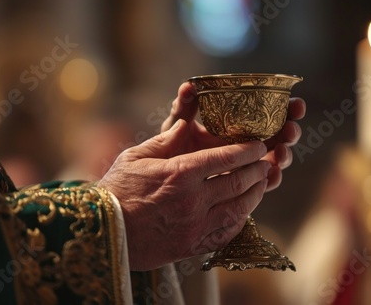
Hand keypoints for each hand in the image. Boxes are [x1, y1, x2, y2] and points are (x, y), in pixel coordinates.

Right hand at [98, 121, 269, 270]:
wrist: (105, 231)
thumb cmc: (116, 190)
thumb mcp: (136, 157)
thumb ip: (164, 140)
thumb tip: (184, 125)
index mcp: (180, 173)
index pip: (226, 157)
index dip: (248, 150)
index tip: (258, 145)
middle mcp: (193, 200)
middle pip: (239, 182)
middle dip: (258, 169)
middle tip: (265, 161)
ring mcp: (195, 226)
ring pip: (239, 208)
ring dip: (255, 193)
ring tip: (261, 183)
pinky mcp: (193, 246)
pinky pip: (227, 232)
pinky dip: (240, 219)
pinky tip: (243, 210)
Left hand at [162, 82, 305, 191]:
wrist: (166, 177)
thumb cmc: (175, 145)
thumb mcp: (177, 125)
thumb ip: (184, 107)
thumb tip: (188, 86)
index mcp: (240, 123)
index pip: (271, 112)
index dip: (288, 107)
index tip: (296, 103)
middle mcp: (250, 143)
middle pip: (281, 135)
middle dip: (291, 131)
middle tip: (291, 129)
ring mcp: (249, 164)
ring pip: (277, 159)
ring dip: (284, 155)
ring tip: (281, 152)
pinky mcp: (245, 184)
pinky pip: (264, 183)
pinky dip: (271, 178)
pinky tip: (271, 174)